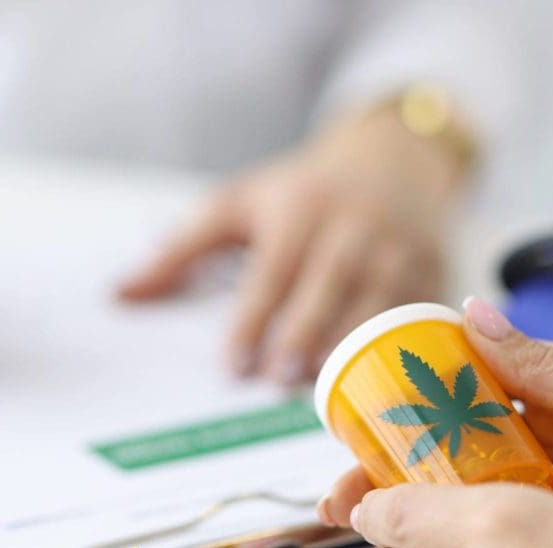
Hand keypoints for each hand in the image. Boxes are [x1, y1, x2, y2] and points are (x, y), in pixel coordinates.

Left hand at [119, 107, 464, 383]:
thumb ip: (180, 252)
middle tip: (279, 379)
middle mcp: (353, 225)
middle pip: (327, 283)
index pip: (272, 270)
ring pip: (378, 302)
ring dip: (353, 347)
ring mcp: (399, 246)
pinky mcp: (434, 268)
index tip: (231, 366)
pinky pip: (420, 312)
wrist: (393, 158)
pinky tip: (383, 383)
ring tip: (325, 385)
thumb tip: (118, 296)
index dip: (252, 319)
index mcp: (300, 209)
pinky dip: (403, 349)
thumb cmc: (302, 191)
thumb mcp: (239, 205)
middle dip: (304, 331)